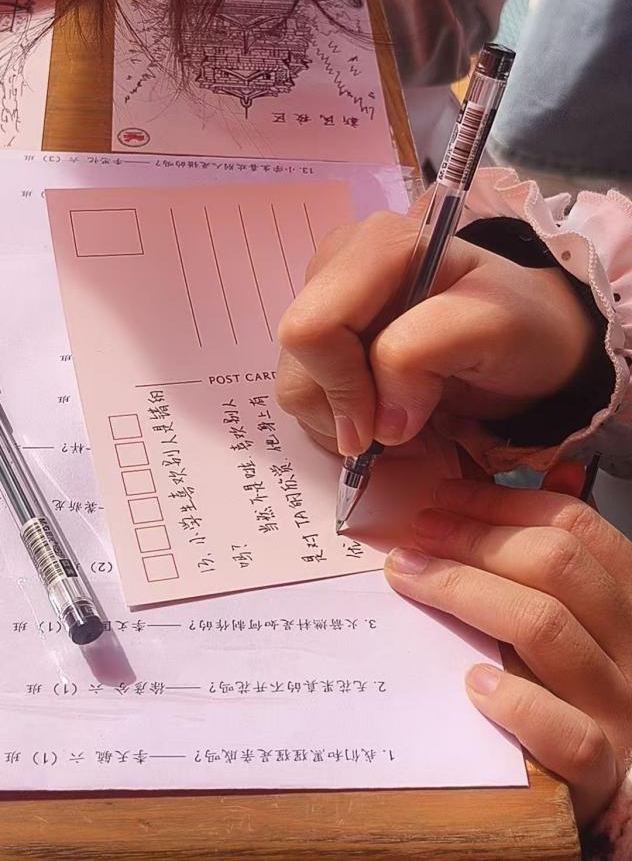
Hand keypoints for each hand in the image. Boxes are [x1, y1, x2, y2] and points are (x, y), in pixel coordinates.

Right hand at [276, 207, 594, 455]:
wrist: (532, 344)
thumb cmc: (521, 328)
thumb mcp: (494, 327)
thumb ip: (424, 351)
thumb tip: (378, 419)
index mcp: (374, 246)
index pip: (313, 328)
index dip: (344, 387)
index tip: (392, 422)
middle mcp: (337, 267)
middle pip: (297, 360)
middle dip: (344, 409)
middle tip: (401, 425)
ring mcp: (327, 306)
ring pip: (296, 384)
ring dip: (343, 423)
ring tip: (400, 421)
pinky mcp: (326, 344)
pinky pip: (307, 397)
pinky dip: (342, 424)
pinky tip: (386, 416)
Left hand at [384, 464, 631, 824]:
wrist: (619, 786)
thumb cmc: (582, 681)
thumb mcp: (586, 609)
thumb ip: (571, 548)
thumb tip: (561, 469)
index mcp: (629, 597)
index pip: (574, 525)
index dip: (503, 502)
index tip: (442, 496)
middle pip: (554, 566)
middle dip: (474, 538)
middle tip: (415, 532)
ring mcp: (620, 708)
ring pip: (546, 629)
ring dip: (464, 591)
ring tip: (408, 576)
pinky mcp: (600, 771)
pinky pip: (568, 733)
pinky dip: (518, 702)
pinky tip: (471, 681)